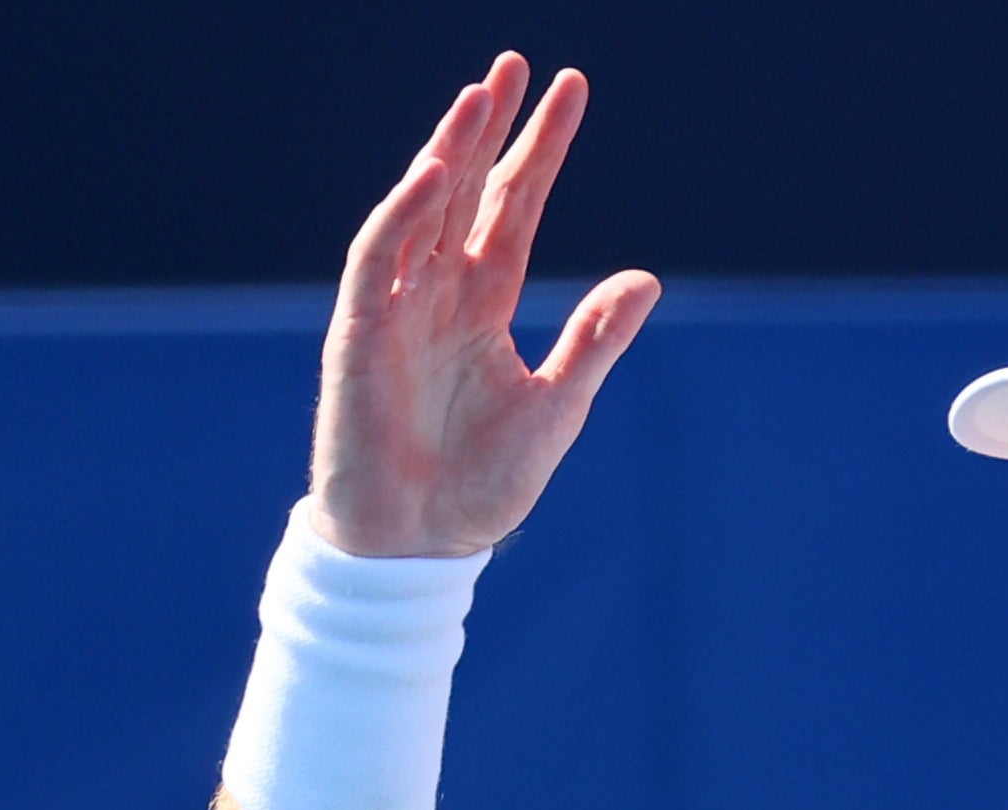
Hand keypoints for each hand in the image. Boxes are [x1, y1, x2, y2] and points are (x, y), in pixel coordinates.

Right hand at [307, 54, 660, 557]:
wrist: (422, 546)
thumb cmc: (483, 486)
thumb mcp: (558, 408)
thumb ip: (595, 343)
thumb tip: (648, 279)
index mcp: (485, 305)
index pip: (514, 208)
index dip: (540, 151)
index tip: (570, 91)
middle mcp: (439, 293)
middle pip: (467, 190)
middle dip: (490, 127)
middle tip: (516, 64)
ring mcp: (395, 308)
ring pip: (421, 209)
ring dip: (448, 151)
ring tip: (480, 95)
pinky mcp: (359, 333)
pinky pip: (379, 258)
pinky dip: (405, 214)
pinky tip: (439, 173)